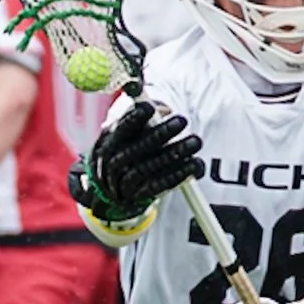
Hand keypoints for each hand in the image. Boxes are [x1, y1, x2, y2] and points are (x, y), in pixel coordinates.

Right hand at [81, 100, 202, 221]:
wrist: (112, 189)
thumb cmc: (129, 150)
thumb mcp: (131, 134)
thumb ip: (144, 121)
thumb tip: (162, 108)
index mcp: (109, 142)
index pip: (120, 129)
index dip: (133, 118)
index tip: (150, 108)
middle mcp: (112, 162)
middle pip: (134, 149)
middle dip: (159, 134)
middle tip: (182, 120)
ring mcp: (122, 181)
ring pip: (145, 168)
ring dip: (172, 154)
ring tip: (195, 141)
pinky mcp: (136, 196)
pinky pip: (155, 186)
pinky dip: (175, 175)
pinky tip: (193, 165)